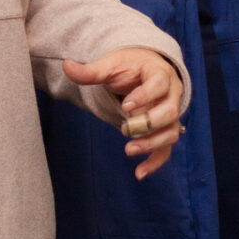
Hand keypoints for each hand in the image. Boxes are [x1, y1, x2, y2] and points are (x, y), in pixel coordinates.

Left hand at [62, 49, 184, 178]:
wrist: (145, 70)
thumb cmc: (129, 66)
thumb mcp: (110, 65)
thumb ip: (91, 71)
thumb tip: (66, 66)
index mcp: (159, 72)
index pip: (160, 84)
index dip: (145, 96)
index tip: (125, 105)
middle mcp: (172, 94)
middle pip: (170, 111)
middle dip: (148, 123)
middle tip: (125, 128)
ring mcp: (170, 114)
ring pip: (171, 132)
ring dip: (152, 143)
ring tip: (128, 150)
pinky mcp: (165, 129)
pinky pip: (166, 148)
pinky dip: (155, 162)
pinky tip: (139, 173)